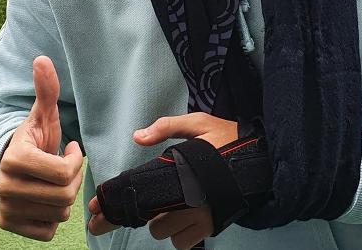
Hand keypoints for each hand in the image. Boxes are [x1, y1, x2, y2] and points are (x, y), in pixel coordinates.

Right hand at [0, 57, 83, 241]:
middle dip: (72, 181)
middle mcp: (5, 186)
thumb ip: (46, 90)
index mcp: (14, 159)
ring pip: (59, 214)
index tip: (69, 150)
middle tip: (65, 169)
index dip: (74, 161)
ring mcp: (6, 208)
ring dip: (64, 199)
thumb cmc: (32, 140)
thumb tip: (42, 59)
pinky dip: (52, 218)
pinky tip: (45, 200)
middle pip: (64, 195)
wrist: (7, 165)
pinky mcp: (9, 225)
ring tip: (54, 182)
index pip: (64, 172)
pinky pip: (49, 231)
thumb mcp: (41, 115)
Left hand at [87, 112, 237, 245]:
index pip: (140, 194)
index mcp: (182, 172)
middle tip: (154, 203)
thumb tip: (136, 137)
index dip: (115, 207)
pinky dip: (182, 236)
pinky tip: (187, 219)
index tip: (96, 211)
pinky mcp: (214, 225)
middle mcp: (191, 199)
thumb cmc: (230, 139)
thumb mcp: (199, 124)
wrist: (265, 160)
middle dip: (150, 215)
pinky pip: (185, 242)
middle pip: (153, 224)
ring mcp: (203, 216)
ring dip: (166, 226)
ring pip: (167, 235)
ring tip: (175, 208)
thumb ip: (166, 127)